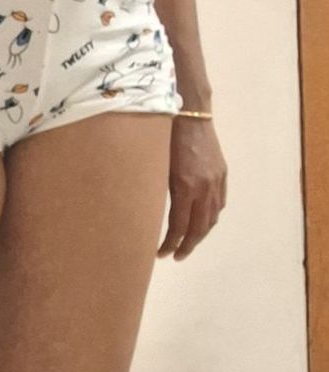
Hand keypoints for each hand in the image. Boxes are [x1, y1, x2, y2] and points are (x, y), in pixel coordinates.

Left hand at [159, 116, 226, 259]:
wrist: (191, 114)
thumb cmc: (165, 138)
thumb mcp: (157, 167)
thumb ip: (159, 191)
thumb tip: (149, 215)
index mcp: (185, 188)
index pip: (179, 226)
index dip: (170, 244)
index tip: (161, 254)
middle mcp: (204, 189)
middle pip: (198, 228)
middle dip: (187, 246)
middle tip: (175, 257)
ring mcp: (216, 182)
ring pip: (211, 219)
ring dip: (200, 235)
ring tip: (187, 244)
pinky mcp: (222, 175)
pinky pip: (219, 205)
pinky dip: (210, 218)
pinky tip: (202, 223)